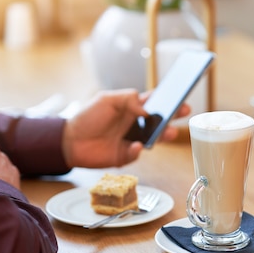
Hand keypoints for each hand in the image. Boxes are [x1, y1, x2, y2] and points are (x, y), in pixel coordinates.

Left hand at [61, 89, 190, 167]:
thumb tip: (146, 108)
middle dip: (173, 116)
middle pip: (160, 120)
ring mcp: (132, 140)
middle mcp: (135, 124)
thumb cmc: (87, 117)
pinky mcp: (125, 155)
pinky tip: (136, 145)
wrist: (69, 140)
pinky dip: (138, 150)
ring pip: (154, 138)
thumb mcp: (106, 100)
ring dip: (163, 135)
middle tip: (184, 112)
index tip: (180, 97)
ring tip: (169, 132)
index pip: (154, 102)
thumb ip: (127, 98)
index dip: (168, 100)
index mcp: (131, 108)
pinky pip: (137, 153)